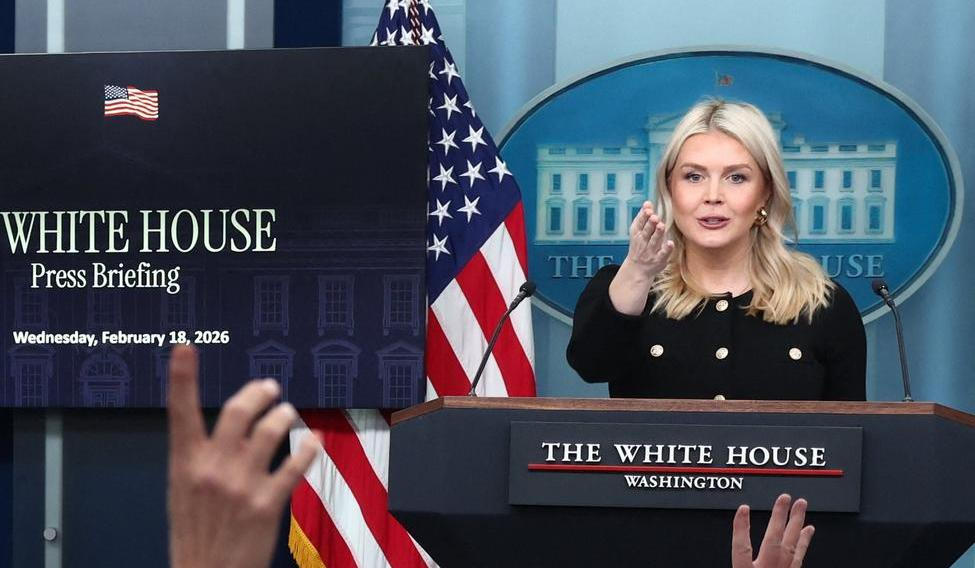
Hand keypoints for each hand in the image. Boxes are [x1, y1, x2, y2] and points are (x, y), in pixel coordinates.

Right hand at [167, 345, 319, 567]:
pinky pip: (295, 464)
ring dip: (284, 415)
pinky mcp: (268, 504)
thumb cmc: (195, 534)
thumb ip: (200, 458)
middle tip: (270, 387)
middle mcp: (212, 469)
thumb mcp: (183, 492)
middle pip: (239, 410)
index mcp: (184, 465)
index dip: (181, 377)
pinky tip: (313, 441)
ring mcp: (241, 485)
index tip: (185, 347)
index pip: (180, 413)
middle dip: (259, 391)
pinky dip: (308, 448)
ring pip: (271, 430)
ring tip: (287, 414)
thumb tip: (225, 430)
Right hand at [623, 201, 673, 278]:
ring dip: (657, 233)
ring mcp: (651, 251)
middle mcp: (643, 242)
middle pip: (646, 231)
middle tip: (654, 217)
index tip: (648, 209)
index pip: (639, 223)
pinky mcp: (659, 259)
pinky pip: (663, 254)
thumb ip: (642, 218)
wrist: (637, 269)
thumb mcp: (636, 232)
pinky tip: (670, 243)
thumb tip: (648, 202)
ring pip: (654, 241)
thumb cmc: (639, 247)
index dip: (643, 216)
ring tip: (661, 225)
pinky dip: (666, 249)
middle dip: (650, 224)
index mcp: (637, 234)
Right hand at [732, 494, 814, 567]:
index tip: (743, 509)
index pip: (742, 549)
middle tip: (785, 498)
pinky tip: (807, 532)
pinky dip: (803, 544)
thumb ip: (736, 563)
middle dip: (779, 518)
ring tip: (800, 508)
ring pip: (791, 548)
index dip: (741, 528)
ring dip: (796, 525)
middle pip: (773, 543)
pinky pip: (799, 559)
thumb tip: (716, 561)